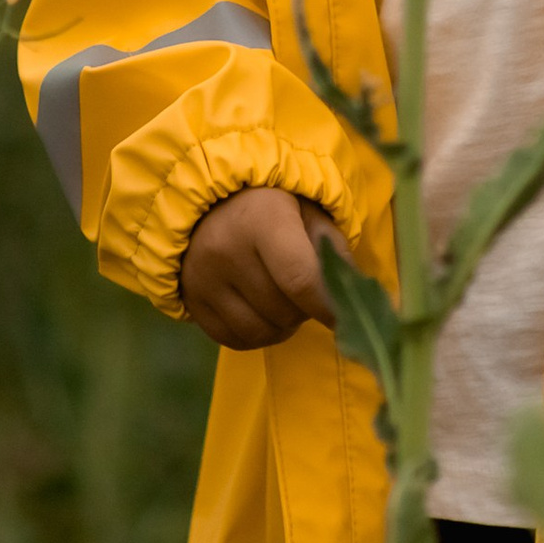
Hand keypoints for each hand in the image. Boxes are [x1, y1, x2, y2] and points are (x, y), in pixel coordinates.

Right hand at [180, 186, 342, 346]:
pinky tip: (263, 310)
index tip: (343, 316)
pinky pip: (234, 341)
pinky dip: (257, 334)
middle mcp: (226, 249)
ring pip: (260, 332)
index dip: (327, 306)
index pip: (300, 280)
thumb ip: (334, 250)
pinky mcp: (191, 302)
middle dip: (305, 309)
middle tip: (307, 290)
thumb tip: (353, 297)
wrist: (211, 201)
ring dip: (283, 326)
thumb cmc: (273, 204)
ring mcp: (203, 279)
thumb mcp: (310, 210)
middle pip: (283, 310)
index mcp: (261, 218)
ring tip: (285, 300)